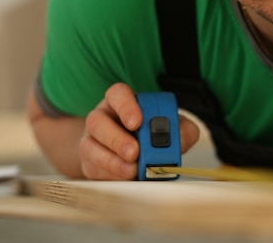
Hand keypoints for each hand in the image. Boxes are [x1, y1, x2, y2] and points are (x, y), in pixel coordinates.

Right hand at [79, 83, 199, 179]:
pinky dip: (110, 175)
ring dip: (111, 160)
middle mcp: (103, 117)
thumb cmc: (156, 136)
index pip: (118, 94)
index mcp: (122, 101)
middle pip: (97, 121)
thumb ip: (183, 130)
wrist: (138, 156)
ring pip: (89, 146)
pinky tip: (125, 177)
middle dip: (116, 139)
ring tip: (132, 170)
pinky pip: (92, 168)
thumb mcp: (176, 128)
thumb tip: (180, 140)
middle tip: (134, 152)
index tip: (137, 122)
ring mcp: (92, 140)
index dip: (125, 106)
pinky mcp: (89, 162)